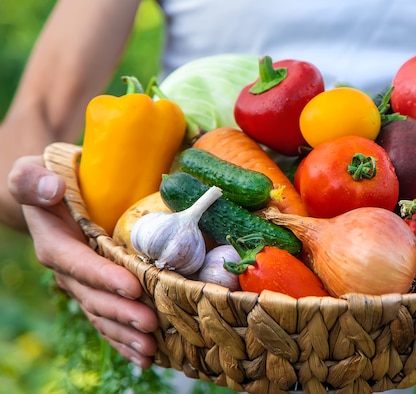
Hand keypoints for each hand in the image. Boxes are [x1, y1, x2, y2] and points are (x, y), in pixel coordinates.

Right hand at [8, 156, 158, 368]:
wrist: (53, 199)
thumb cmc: (48, 183)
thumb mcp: (33, 174)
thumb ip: (34, 181)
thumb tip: (52, 189)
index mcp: (55, 245)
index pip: (77, 264)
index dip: (102, 277)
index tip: (132, 286)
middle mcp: (68, 271)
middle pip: (94, 297)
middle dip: (122, 313)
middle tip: (151, 323)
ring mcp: (83, 285)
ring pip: (102, 315)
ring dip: (125, 333)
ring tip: (150, 348)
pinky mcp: (97, 291)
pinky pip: (108, 319)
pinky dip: (124, 339)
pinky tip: (144, 356)